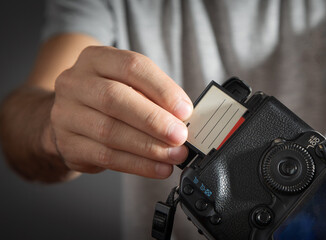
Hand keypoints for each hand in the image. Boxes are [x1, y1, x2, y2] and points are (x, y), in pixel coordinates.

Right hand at [49, 46, 192, 178]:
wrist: (71, 119)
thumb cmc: (111, 99)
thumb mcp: (130, 86)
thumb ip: (155, 97)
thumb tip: (185, 119)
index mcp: (96, 58)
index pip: (131, 66)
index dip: (162, 89)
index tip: (185, 110)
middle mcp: (76, 82)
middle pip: (115, 98)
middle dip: (154, 120)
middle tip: (180, 136)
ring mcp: (66, 113)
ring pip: (110, 131)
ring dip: (149, 147)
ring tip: (175, 155)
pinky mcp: (66, 144)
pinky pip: (105, 157)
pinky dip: (138, 164)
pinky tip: (159, 168)